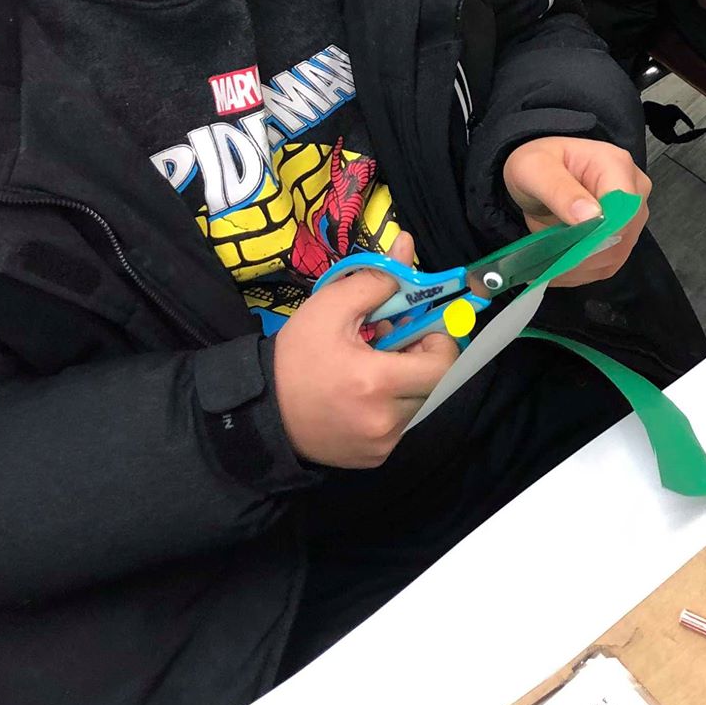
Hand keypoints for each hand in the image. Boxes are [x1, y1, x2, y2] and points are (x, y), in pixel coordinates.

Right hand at [273, 233, 460, 468]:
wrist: (262, 410)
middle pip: (435, 385)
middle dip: (424, 360)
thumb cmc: (295, 357)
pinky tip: (364, 395)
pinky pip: (401, 426)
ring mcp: (381, 444)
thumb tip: (407, 246)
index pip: (443, 365)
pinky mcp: (375, 458)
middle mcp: (384, 420)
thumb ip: (375, 280)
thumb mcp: (328, 308)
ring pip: (419, 405)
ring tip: (375, 368)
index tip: (416, 330)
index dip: (438, 342)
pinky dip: (393, 407)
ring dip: (409, 383)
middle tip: (395, 345)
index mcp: (375, 382)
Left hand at [502, 136, 651, 286]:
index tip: (566, 241)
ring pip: (614, 255)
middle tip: (548, 251)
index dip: (598, 231)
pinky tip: (559, 261)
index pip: (624, 208)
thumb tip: (591, 216)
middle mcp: (633, 191)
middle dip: (582, 250)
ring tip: (549, 255)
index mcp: (616, 165)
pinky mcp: (622, 239)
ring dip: (578, 263)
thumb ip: (560, 190)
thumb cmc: (538, 165)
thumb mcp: (534, 169)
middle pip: (621, 235)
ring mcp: (632, 218)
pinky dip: (579, 269)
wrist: (540, 175)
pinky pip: (606, 265)